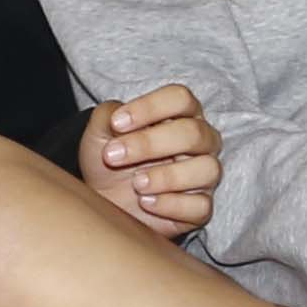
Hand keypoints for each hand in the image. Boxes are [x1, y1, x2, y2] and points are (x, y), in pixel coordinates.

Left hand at [85, 85, 221, 239]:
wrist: (104, 199)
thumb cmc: (111, 158)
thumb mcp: (99, 133)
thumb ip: (107, 115)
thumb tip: (118, 117)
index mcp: (181, 114)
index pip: (181, 99)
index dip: (150, 107)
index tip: (116, 123)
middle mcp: (200, 141)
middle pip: (194, 133)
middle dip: (149, 144)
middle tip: (113, 156)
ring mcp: (204, 175)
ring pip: (207, 169)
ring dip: (167, 176)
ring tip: (136, 183)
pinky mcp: (200, 208)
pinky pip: (201, 205)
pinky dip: (172, 204)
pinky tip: (146, 202)